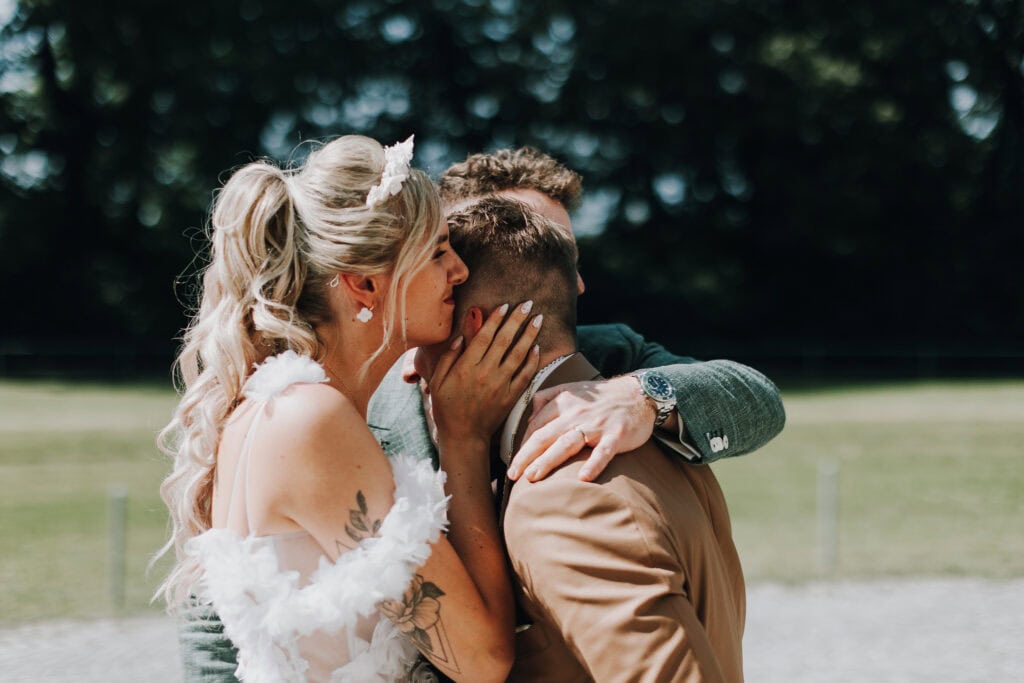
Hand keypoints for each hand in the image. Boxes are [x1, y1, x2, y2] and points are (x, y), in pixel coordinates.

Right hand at [429, 301, 542, 446]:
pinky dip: (532, 361)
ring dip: (529, 335)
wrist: (463, 436)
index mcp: (466, 367)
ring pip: (518, 355)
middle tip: (528, 304)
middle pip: (504, 341)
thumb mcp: (437, 381)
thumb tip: (461, 336)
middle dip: (517, 320)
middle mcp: (485, 373)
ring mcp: (500, 386)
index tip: (506, 305)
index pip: (484, 337)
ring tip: (538, 319)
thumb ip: (449, 357)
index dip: (496, 319)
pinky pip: (525, 376)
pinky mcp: (510, 397)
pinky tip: (537, 348)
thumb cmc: (446, 408)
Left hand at [507, 374, 656, 481]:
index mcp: (564, 403)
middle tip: (512, 474)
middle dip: (526, 455)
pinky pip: (603, 452)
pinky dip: (593, 464)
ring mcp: (597, 425)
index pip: (537, 425)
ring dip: (549, 460)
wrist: (639, 394)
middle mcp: (577, 413)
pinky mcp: (616, 436)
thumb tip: (527, 414)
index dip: (523, 444)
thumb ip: (547, 398)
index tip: (513, 462)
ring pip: (567, 443)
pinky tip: (583, 478)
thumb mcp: (572, 389)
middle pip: (546, 435)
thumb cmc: (602, 397)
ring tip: (533, 476)